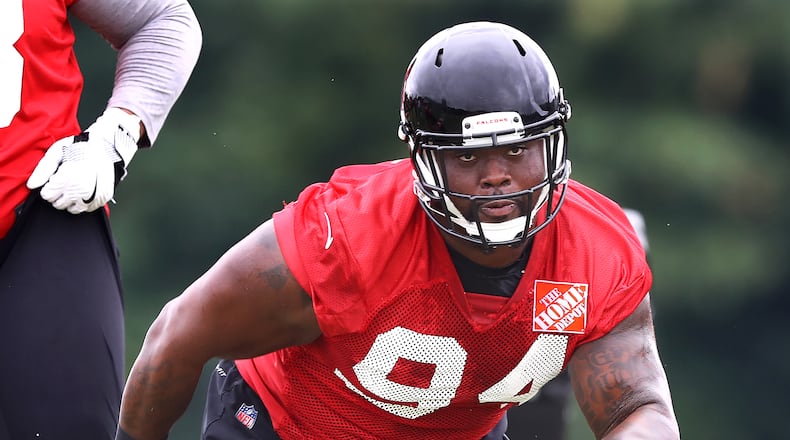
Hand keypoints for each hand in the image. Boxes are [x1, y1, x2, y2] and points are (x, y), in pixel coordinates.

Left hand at [27, 108, 141, 213]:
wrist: (106, 147)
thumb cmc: (81, 147)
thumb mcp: (56, 152)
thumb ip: (43, 170)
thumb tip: (32, 185)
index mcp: (67, 177)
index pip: (47, 196)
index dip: (49, 187)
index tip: (55, 179)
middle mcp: (80, 189)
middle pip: (59, 204)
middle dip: (58, 194)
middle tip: (66, 181)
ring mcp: (93, 195)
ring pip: (73, 209)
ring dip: (71, 200)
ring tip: (75, 186)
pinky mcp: (103, 198)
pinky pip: (88, 209)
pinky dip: (84, 203)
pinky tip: (85, 191)